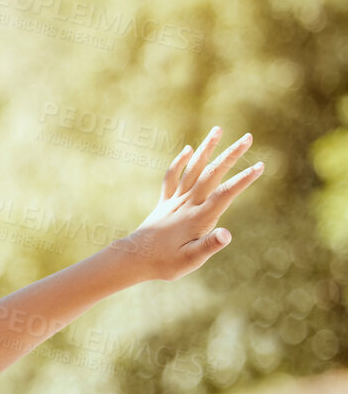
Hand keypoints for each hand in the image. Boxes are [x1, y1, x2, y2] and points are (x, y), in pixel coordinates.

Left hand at [124, 127, 261, 281]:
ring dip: (206, 149)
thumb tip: (227, 234)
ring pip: (192, 170)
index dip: (243, 180)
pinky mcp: (164, 203)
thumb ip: (209, 246)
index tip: (260, 165)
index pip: (225, 194)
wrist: (133, 260)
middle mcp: (188, 204)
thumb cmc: (165, 263)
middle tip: (248, 137)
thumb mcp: (191, 260)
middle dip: (231, 155)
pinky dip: (179, 163)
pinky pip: (171, 178)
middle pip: (212, 174)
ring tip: (217, 130)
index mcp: (199, 217)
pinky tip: (188, 150)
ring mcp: (175, 201)